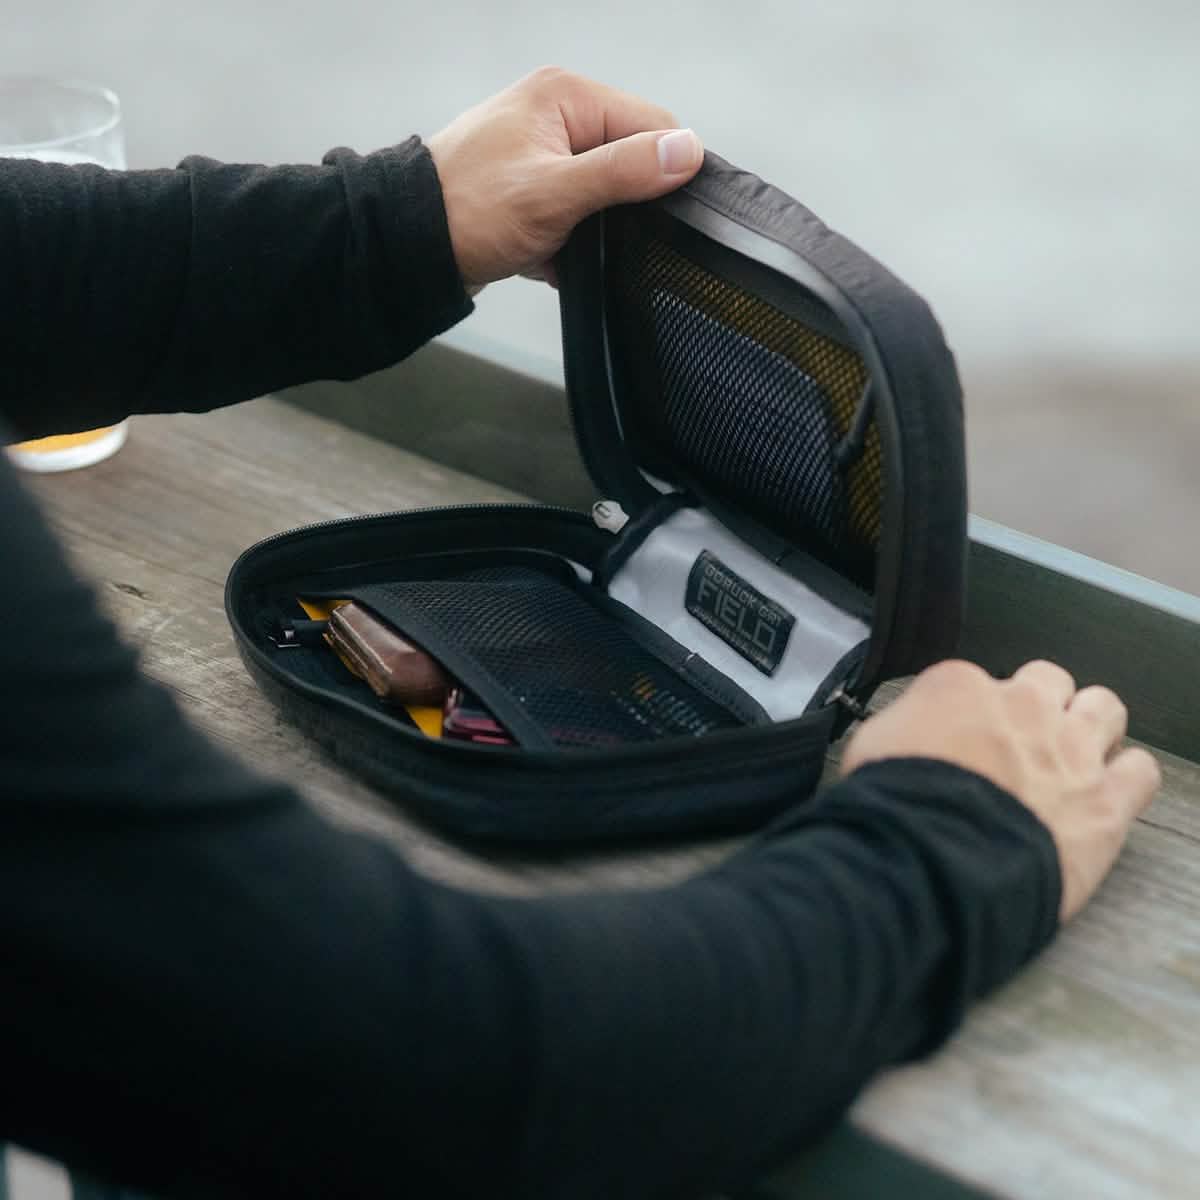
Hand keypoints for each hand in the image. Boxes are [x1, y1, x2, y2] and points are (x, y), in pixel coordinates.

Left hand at [427, 67, 703, 289]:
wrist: (408, 246)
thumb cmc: (468, 212)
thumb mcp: (557, 193)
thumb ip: (624, 171)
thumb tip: (687, 152)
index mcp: (566, 97)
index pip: (651, 123)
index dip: (665, 170)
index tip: (661, 214)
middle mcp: (556, 116)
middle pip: (628, 160)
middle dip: (621, 207)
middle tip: (596, 234)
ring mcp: (542, 152)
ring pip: (602, 194)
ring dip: (593, 230)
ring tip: (564, 246)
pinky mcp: (531, 188)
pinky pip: (574, 214)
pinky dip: (569, 242)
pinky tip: (548, 257)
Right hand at [841, 659, 1160, 921]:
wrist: (934, 857)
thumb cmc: (893, 805)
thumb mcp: (869, 747)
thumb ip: (899, 729)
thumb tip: (903, 738)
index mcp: (959, 687)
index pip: (973, 682)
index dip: (967, 714)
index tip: (960, 741)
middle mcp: (1021, 705)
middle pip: (1047, 681)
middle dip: (1038, 705)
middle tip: (1021, 742)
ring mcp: (1070, 748)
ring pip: (1104, 707)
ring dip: (1090, 727)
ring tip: (1071, 758)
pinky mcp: (1106, 799)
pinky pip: (1141, 771)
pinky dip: (1129, 777)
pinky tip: (1109, 793)